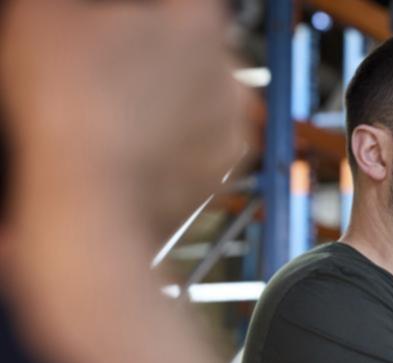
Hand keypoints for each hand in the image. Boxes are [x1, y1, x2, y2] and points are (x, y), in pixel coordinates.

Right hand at [0, 0, 246, 228]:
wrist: (96, 199)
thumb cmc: (73, 106)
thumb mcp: (46, 19)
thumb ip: (70, 7)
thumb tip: (73, 13)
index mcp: (198, 22)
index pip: (190, 2)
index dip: (157, 11)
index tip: (134, 20)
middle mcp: (229, 72)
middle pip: (201, 47)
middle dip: (167, 52)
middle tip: (122, 65)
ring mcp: (232, 125)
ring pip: (210, 97)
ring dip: (180, 98)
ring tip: (132, 110)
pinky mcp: (225, 170)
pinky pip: (209, 144)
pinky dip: (186, 143)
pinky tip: (149, 145)